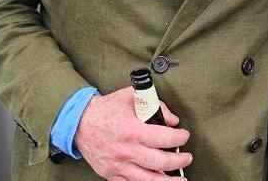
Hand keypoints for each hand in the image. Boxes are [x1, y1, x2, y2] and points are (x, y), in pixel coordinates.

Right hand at [74, 87, 191, 179]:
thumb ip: (155, 105)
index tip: (185, 136)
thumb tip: (172, 120)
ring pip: (147, 179)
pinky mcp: (111, 174)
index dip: (179, 138)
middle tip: (187, 158)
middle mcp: (126, 150)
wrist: (80, 122)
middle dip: (178, 161)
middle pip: (159, 162)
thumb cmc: (107, 108)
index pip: (163, 138)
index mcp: (132, 130)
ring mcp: (118, 165)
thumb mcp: (132, 96)